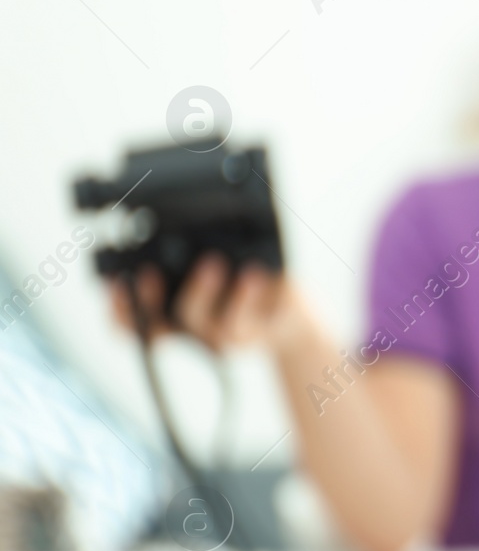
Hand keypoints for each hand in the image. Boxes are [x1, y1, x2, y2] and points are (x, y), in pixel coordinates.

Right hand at [108, 256, 310, 352]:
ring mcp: (223, 334)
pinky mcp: (256, 332)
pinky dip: (247, 296)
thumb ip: (187, 247)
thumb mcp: (214, 260)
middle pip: (156, 326)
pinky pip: (247, 320)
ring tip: (214, 262)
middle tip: (147, 274)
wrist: (290, 313)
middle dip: (146, 302)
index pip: (132, 322)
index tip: (116, 283)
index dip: (118, 309)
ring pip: (202, 321)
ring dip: (201, 291)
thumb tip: (159, 216)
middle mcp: (192, 328)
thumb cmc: (244, 284)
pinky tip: (253, 274)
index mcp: (173, 314)